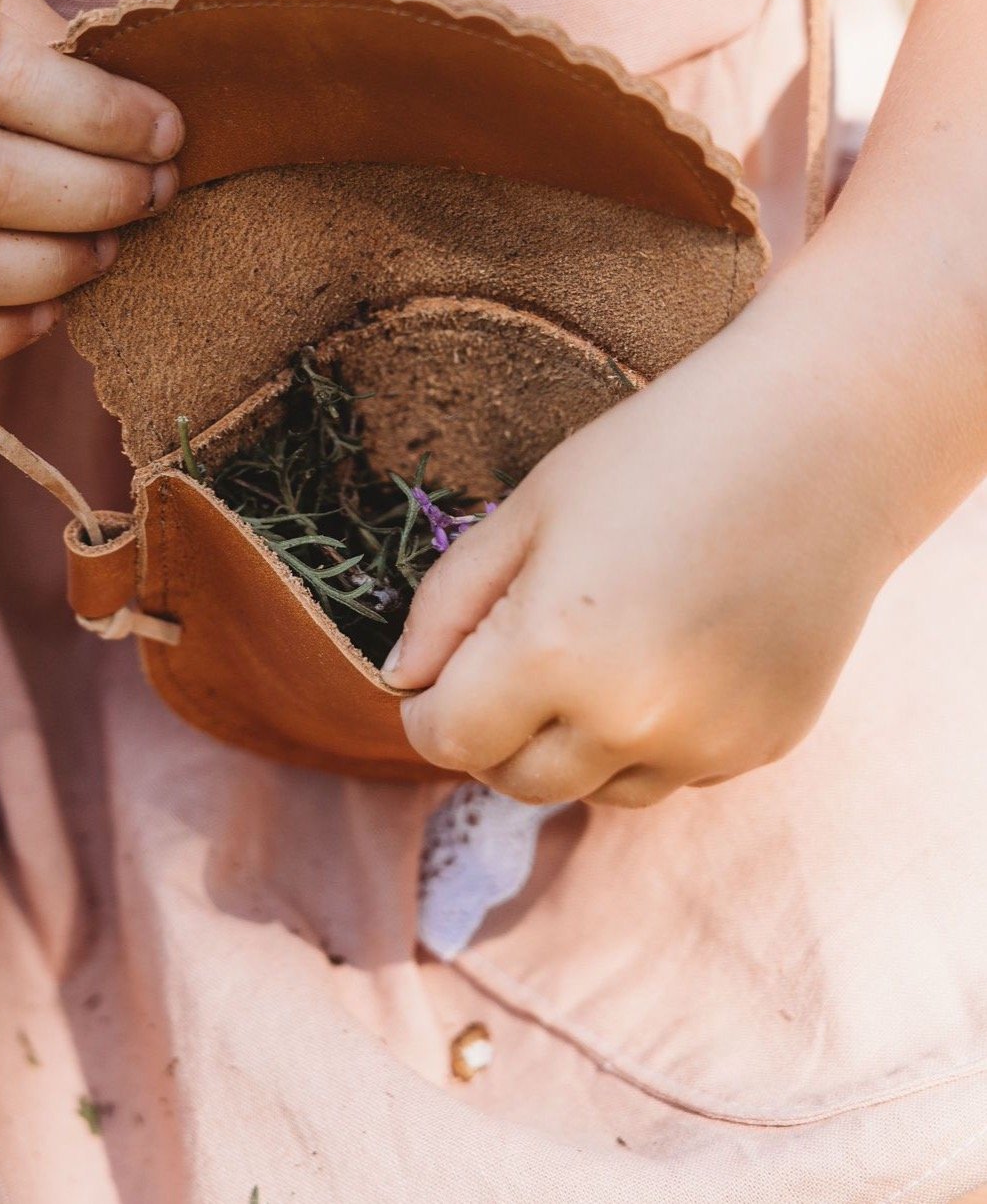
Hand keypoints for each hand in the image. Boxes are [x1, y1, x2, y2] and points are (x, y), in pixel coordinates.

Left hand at [383, 288, 908, 806]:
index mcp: (554, 653)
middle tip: (510, 661)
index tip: (437, 677)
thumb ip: (448, 604)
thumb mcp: (528, 510)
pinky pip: (669, 774)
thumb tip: (402, 680)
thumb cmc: (659, 453)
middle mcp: (631, 718)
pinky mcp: (761, 746)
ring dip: (569, 745)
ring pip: (593, 790)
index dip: (426, 711)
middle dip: (491, 733)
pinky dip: (647, 738)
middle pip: (514, 780)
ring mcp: (706, 742)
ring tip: (597, 652)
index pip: (448, 740)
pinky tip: (668, 657)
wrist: (824, 438)